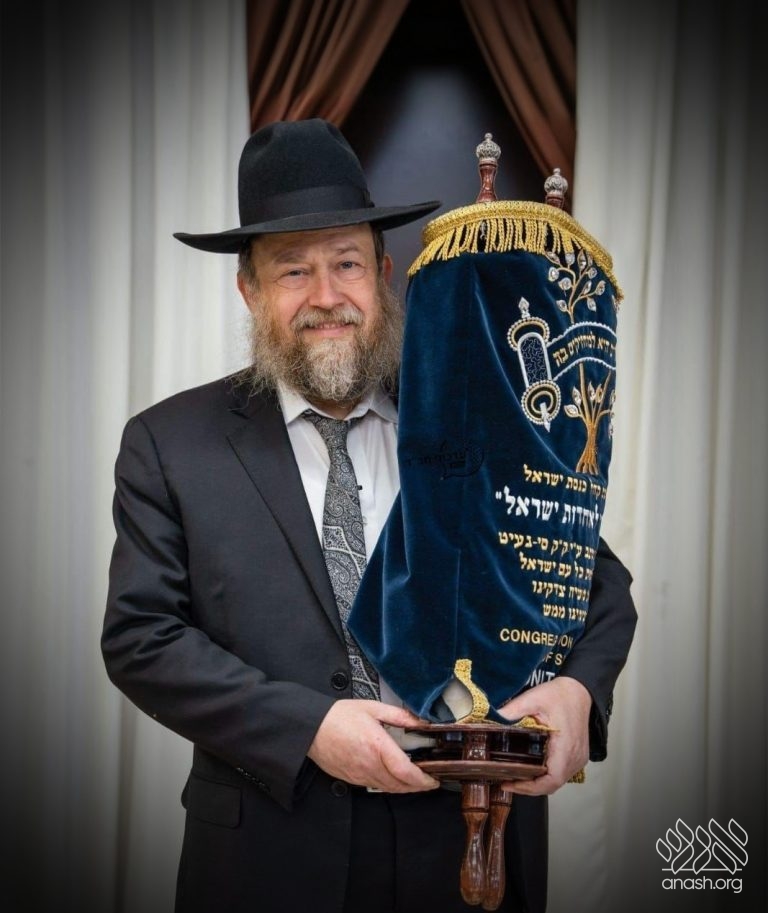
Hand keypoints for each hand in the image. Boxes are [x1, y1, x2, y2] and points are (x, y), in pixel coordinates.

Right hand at [307, 700, 440, 792]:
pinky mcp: (352, 779)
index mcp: (377, 745)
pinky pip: (375, 786)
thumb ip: (398, 715)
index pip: (406, 771)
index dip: (423, 779)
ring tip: (415, 781)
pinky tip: (393, 778)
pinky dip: (389, 786)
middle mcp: (369, 764)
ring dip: (404, 788)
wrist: (312, 728)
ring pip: (388, 789)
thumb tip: (419, 720)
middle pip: (400, 785)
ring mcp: (360, 774)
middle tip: (429, 781)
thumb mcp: (372, 708)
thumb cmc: (339, 716)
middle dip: (418, 786)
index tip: (434, 778)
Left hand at [498, 676, 591, 795]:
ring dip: (538, 783)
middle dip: (529, 787)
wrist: (580, 690)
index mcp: (565, 747)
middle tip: (508, 781)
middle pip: (552, 785)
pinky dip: (546, 776)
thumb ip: (513, 710)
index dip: (530, 787)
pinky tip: (532, 769)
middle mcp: (574, 757)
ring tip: (516, 777)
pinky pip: (562, 773)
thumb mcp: (533, 698)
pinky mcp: (577, 756)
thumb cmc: (561, 695)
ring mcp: (578, 758)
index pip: (551, 780)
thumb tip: (492, 718)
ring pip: (557, 781)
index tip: (511, 784)